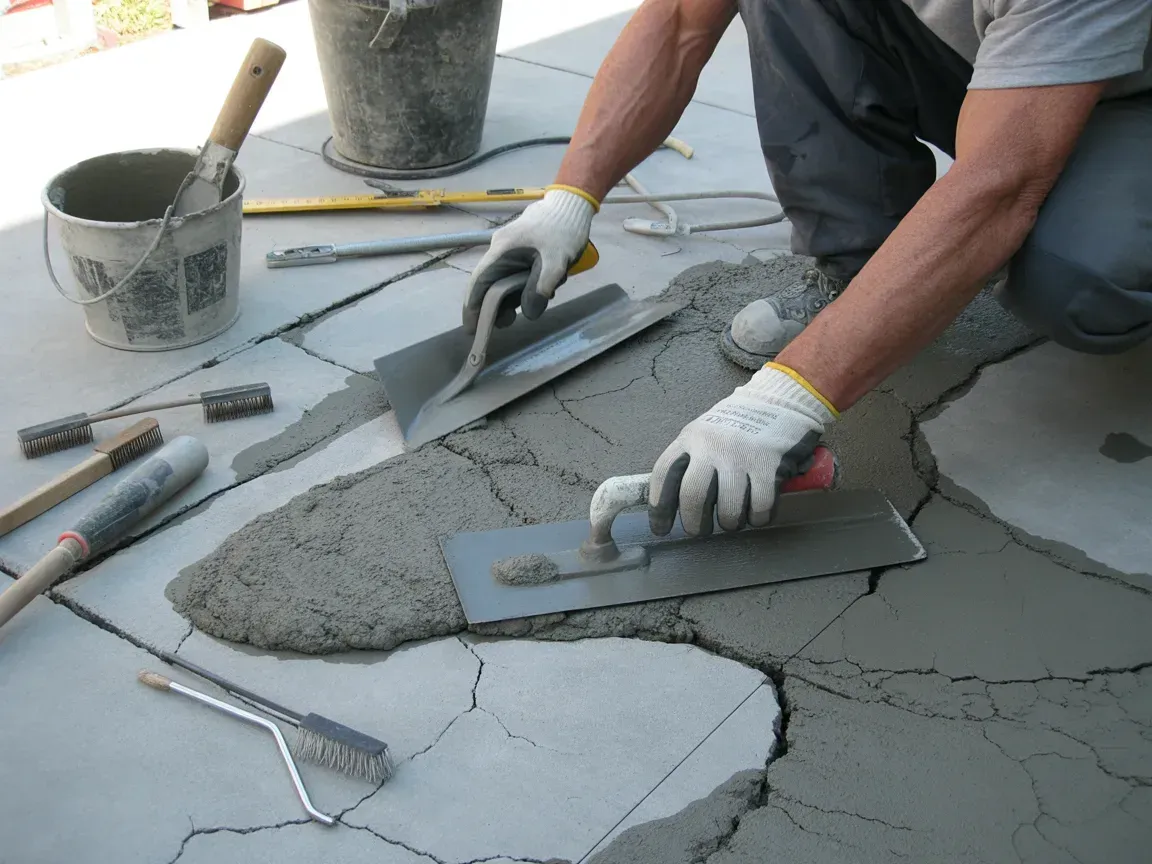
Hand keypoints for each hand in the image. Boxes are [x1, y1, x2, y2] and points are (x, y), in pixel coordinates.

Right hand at [463, 187, 595, 333]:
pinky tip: (541, 290)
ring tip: (531, 305)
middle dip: (495, 307)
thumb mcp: (555, 263)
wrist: (572, 204)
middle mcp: (500, 249)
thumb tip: (529, 313)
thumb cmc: (563, 230)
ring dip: (513, 296)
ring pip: (504, 280)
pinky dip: (523, 286)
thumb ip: (539, 289)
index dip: (473, 307)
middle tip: (508, 323)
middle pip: (489, 284)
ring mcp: (510, 249)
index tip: (472, 328)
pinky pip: (515, 273)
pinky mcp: (521, 250)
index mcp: (502, 250)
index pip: (479, 283)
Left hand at [648, 364, 837, 535]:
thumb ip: (689, 460)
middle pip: (693, 496)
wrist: (778, 399)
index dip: (659, 507)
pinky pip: (760, 507)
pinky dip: (757, 518)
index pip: (664, 475)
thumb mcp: (703, 433)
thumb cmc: (737, 424)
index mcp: (691, 438)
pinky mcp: (769, 465)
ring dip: (729, 523)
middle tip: (699, 530)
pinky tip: (756, 514)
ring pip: (728, 509)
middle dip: (694, 523)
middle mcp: (712, 446)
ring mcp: (741, 456)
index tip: (661, 528)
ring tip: (732, 520)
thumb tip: (673, 503)